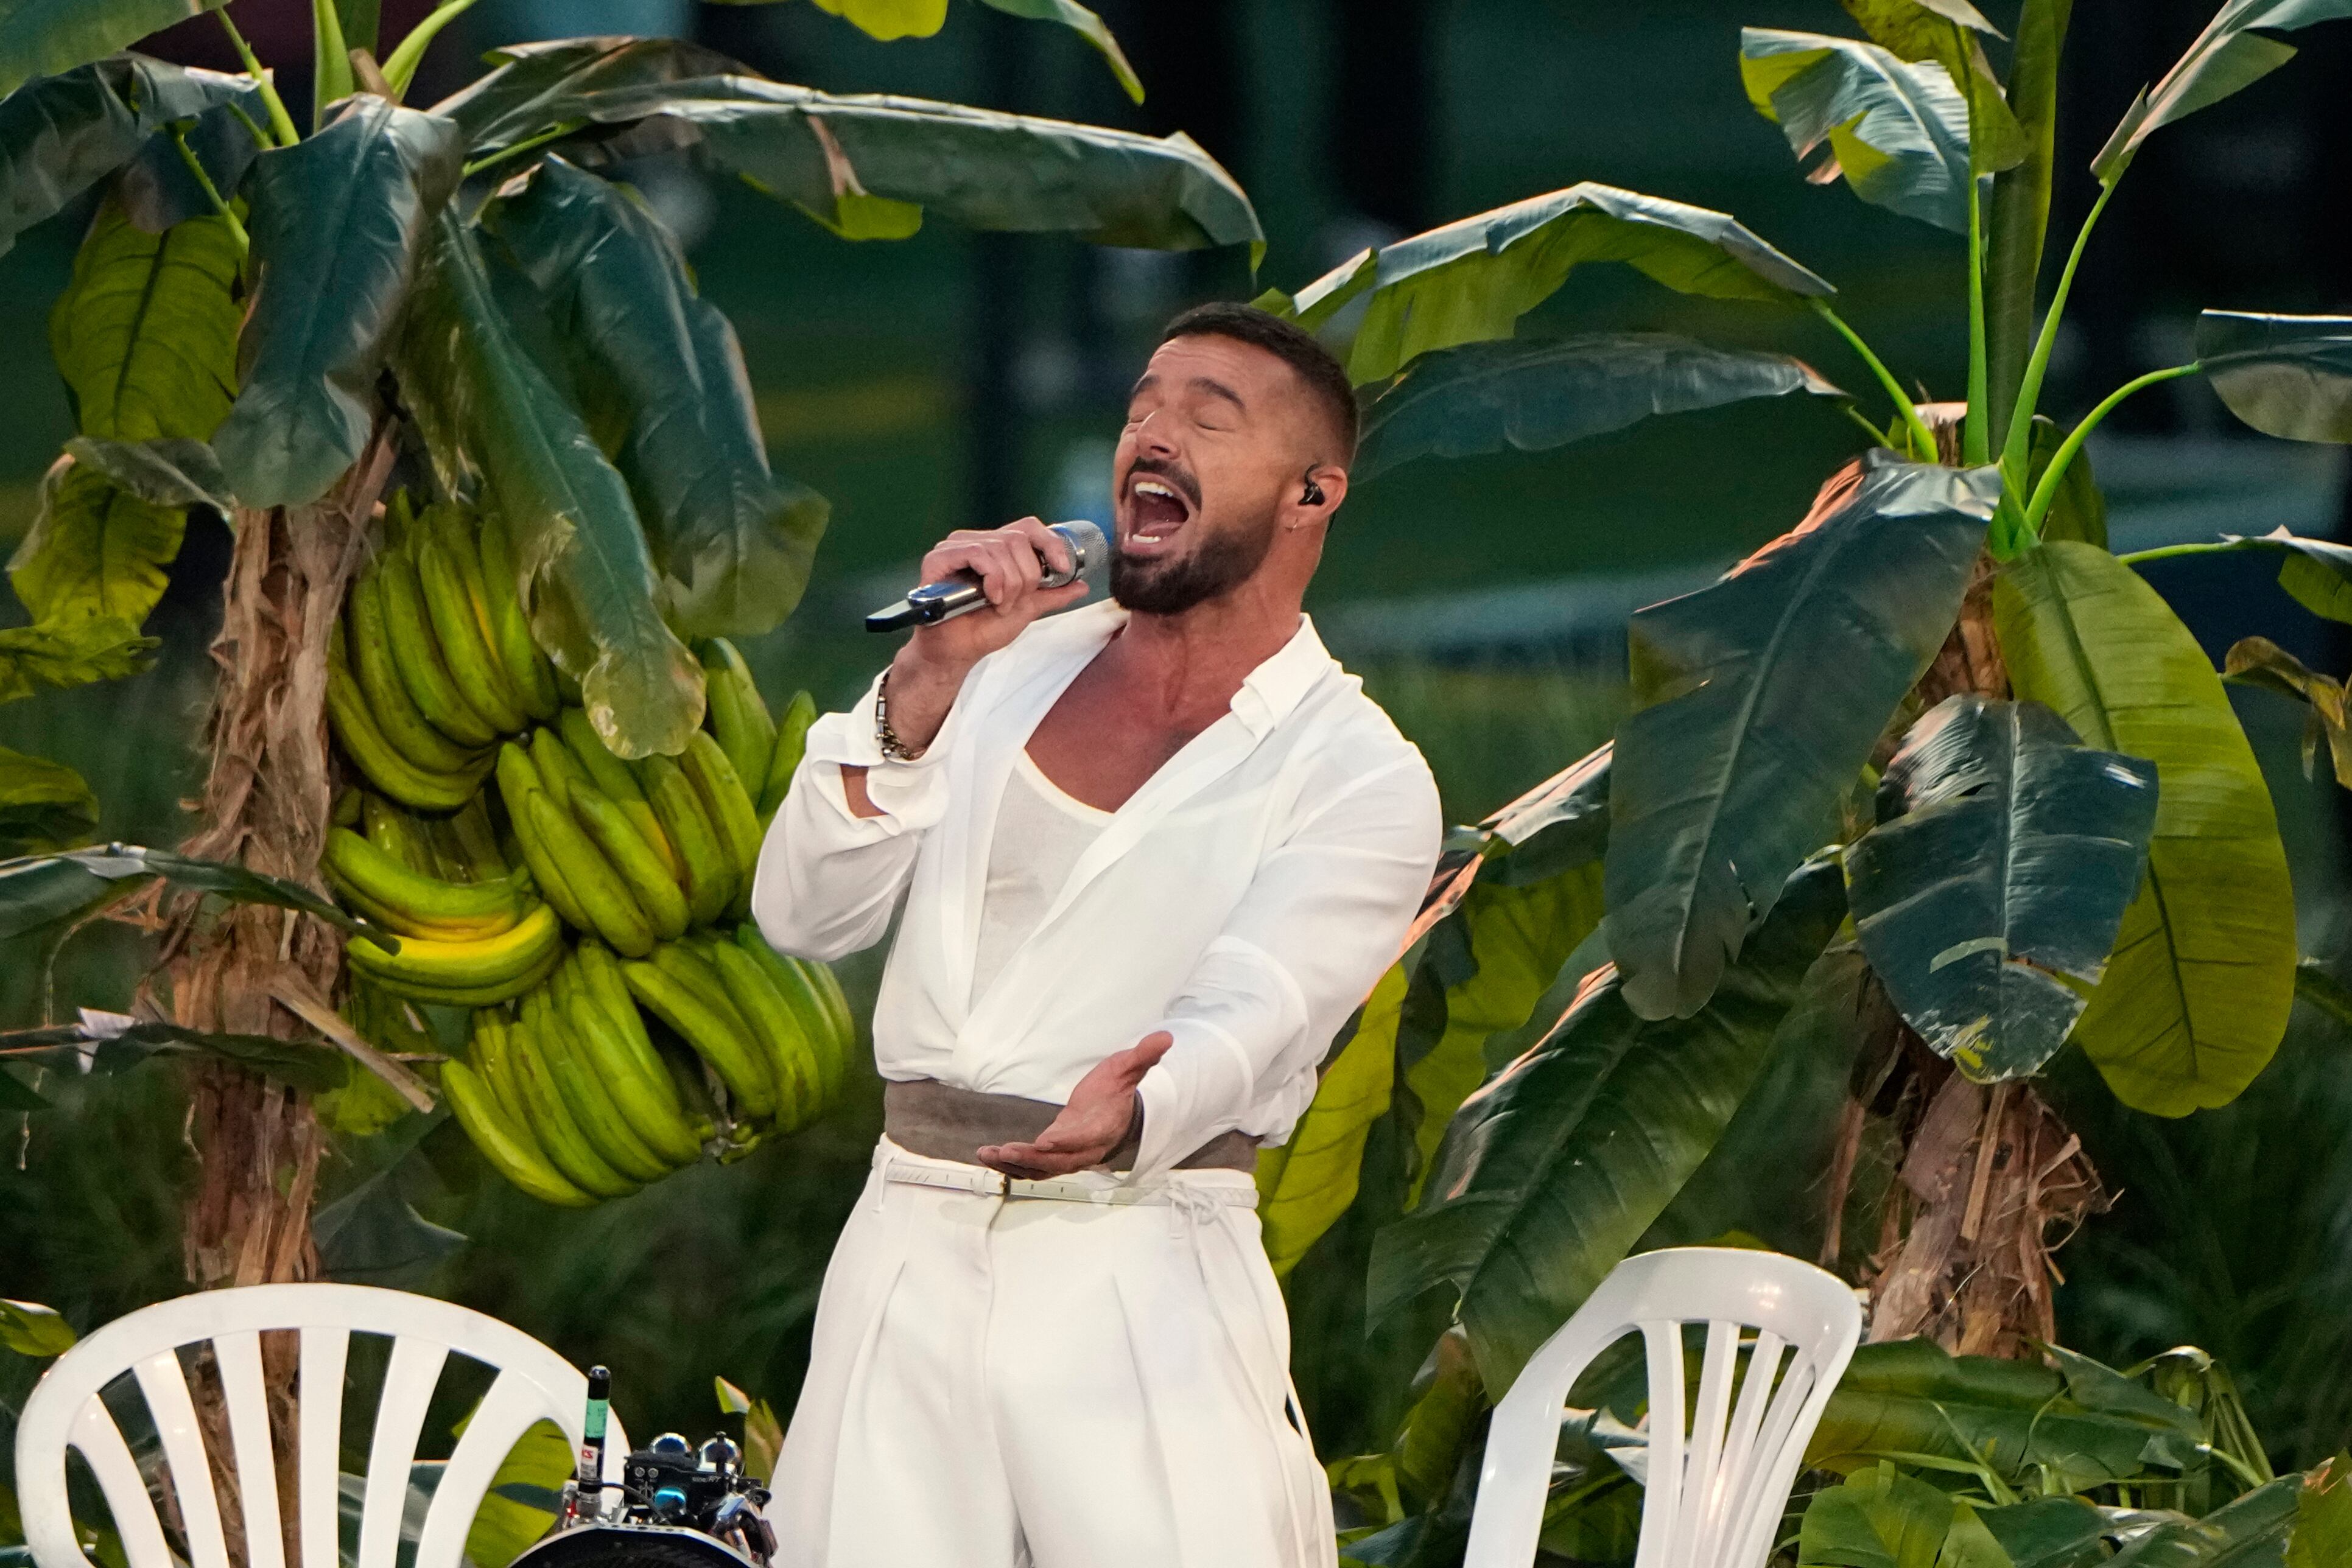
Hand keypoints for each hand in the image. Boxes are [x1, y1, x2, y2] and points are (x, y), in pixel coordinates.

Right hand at [867, 519, 1088, 768]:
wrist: (956, 653)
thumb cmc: (983, 630)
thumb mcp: (1027, 609)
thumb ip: (1051, 595)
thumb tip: (1081, 585)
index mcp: (996, 549)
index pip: (1028, 527)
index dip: (1050, 543)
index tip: (1063, 567)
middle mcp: (976, 542)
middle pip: (1018, 538)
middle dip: (1027, 574)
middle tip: (1018, 600)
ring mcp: (956, 547)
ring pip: (1001, 546)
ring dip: (1009, 583)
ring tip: (1000, 605)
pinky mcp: (939, 558)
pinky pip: (977, 553)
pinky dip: (992, 578)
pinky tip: (991, 597)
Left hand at [976, 1031, 1173, 1177]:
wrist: (1114, 1113)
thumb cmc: (1116, 1090)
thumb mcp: (1129, 1068)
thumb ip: (1143, 1055)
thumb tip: (1165, 1037)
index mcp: (1102, 1128)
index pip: (1084, 1138)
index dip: (1066, 1142)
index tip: (1045, 1141)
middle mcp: (1084, 1148)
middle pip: (1058, 1161)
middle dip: (1031, 1159)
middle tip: (1005, 1151)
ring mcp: (1067, 1155)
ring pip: (1040, 1168)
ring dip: (1013, 1165)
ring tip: (987, 1154)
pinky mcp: (1052, 1155)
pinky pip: (1031, 1166)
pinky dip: (1010, 1165)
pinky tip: (988, 1156)